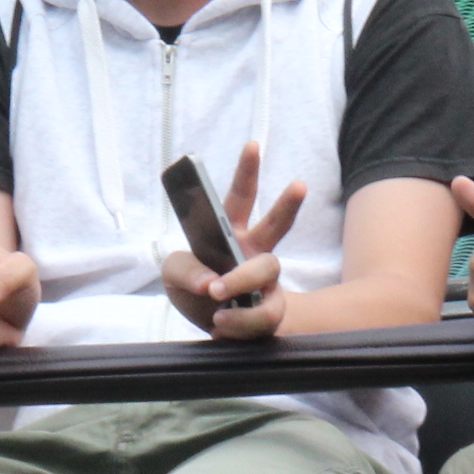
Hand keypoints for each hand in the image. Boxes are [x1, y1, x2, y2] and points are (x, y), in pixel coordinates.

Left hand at [160, 142, 305, 341]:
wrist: (213, 328)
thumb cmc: (195, 291)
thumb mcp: (174, 275)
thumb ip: (184, 270)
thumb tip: (209, 283)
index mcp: (230, 233)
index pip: (240, 198)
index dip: (247, 171)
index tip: (253, 144)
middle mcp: (254, 252)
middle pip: (275, 226)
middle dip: (286, 204)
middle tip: (298, 184)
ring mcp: (266, 283)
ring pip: (268, 271)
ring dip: (241, 279)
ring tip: (216, 293)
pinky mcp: (271, 312)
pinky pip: (262, 314)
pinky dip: (239, 321)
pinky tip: (220, 323)